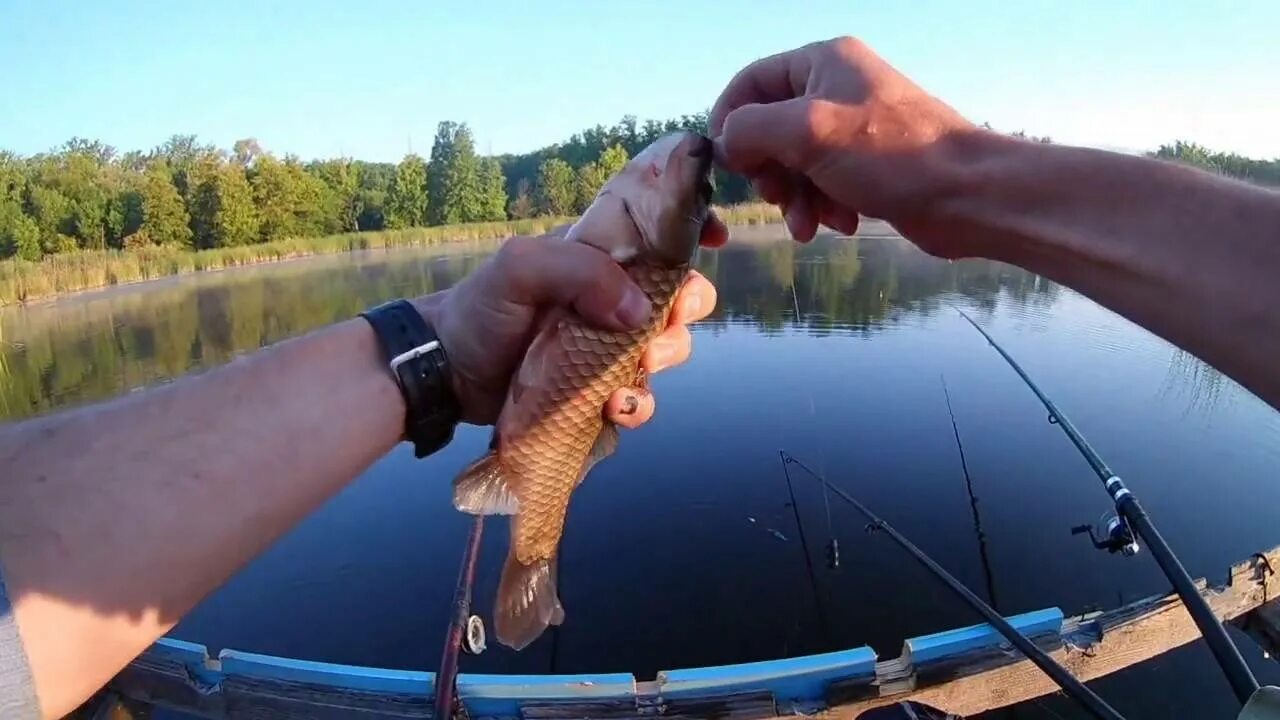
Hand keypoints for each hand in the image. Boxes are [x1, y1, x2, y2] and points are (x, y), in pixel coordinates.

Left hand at [419, 221, 725, 426]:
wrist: (445, 372)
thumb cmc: (479, 308)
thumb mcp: (520, 267)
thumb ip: (578, 270)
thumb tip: (636, 308)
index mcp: (599, 258)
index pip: (660, 236)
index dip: (695, 231)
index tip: (717, 238)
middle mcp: (610, 298)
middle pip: (681, 298)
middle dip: (685, 311)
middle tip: (661, 325)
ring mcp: (606, 346)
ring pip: (668, 350)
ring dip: (665, 360)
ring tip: (634, 371)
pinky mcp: (596, 390)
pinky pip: (638, 399)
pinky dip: (637, 406)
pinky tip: (613, 408)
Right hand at [710, 36, 975, 250]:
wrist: (967, 195)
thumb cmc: (889, 155)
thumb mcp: (807, 133)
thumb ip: (751, 129)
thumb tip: (725, 143)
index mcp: (821, 62)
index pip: (749, 82)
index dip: (728, 121)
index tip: (724, 164)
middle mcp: (835, 88)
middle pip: (768, 129)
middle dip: (768, 171)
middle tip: (777, 196)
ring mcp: (853, 128)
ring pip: (794, 164)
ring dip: (794, 198)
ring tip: (809, 224)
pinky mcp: (867, 165)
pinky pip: (822, 184)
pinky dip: (822, 206)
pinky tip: (840, 223)